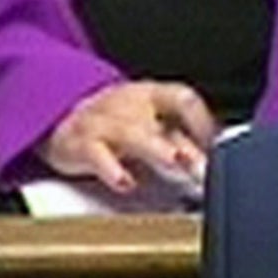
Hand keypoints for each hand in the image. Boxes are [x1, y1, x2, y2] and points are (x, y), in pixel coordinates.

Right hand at [40, 79, 216, 194]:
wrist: (59, 119)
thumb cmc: (116, 124)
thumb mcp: (151, 126)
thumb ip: (183, 143)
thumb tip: (216, 162)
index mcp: (150, 95)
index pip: (182, 99)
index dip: (202, 121)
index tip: (218, 146)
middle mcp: (127, 104)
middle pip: (158, 116)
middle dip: (183, 142)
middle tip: (202, 164)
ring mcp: (102, 122)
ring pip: (129, 132)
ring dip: (154, 148)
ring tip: (173, 161)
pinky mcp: (80, 144)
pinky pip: (96, 154)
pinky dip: (111, 169)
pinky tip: (126, 182)